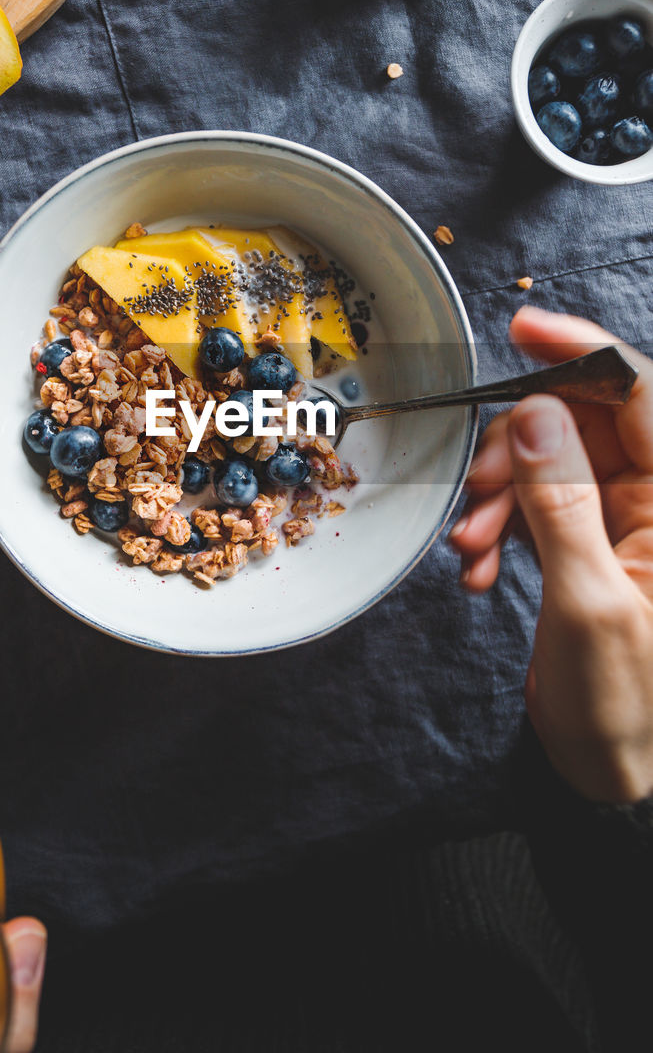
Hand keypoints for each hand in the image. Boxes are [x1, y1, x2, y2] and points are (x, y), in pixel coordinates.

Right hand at [449, 306, 652, 804]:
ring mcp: (627, 523)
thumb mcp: (586, 603)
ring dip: (502, 494)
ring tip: (472, 545)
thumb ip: (561, 502)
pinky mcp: (595, 543)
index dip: (586, 353)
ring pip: (554, 463)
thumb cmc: (624, 707)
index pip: (643, 397)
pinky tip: (480, 567)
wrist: (617, 776)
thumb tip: (538, 417)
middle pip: (588, 425)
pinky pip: (542, 504)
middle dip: (520, 444)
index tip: (526, 330)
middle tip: (475, 484)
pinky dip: (503, 525)